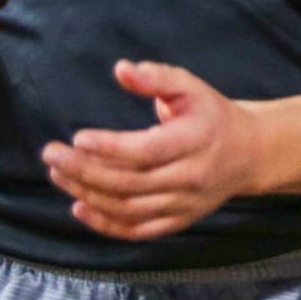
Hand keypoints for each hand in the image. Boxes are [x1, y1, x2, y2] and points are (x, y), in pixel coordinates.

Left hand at [43, 60, 255, 243]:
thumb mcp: (190, 87)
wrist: (249, 153)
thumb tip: (121, 69)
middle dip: (85, 171)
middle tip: (51, 155)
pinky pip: (138, 230)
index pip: (146, 151)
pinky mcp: (178, 221)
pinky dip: (106, 225)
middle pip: (130, 183)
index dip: (110, 147)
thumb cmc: (211, 115)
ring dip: (88, 194)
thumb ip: (156, 77)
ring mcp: (184, 204)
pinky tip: (79, 208)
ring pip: (129, 209)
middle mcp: (190, 178)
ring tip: (58, 174)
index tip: (77, 138)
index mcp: (194, 141)